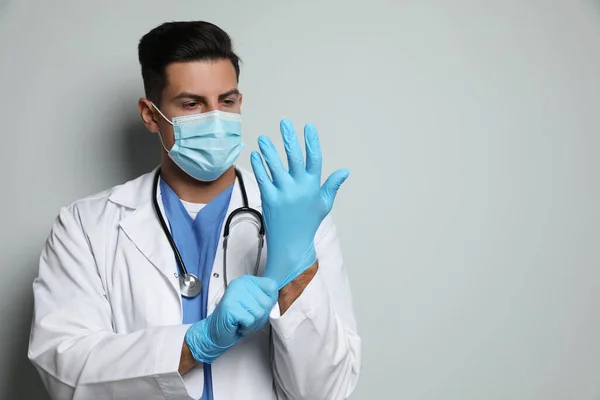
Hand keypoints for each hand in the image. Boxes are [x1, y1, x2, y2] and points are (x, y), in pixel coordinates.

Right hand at [185, 275, 277, 363]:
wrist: (215, 331)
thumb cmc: (237, 319)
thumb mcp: (254, 304)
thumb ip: (265, 298)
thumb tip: (279, 299)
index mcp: (248, 280)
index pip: (272, 286)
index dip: (270, 301)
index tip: (259, 307)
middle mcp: (241, 283)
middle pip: (267, 303)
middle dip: (261, 316)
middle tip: (247, 317)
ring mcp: (235, 294)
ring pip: (260, 313)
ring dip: (253, 323)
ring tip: (242, 321)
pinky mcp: (230, 307)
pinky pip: (250, 320)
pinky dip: (246, 328)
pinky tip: (238, 324)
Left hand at [250, 119, 348, 288]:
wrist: (291, 244)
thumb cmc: (308, 223)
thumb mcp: (323, 204)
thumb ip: (331, 185)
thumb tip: (345, 171)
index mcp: (313, 186)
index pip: (314, 159)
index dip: (311, 142)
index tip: (308, 127)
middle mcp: (299, 188)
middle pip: (294, 158)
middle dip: (289, 138)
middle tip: (284, 123)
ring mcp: (283, 193)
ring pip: (275, 166)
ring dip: (268, 150)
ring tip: (263, 138)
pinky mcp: (269, 199)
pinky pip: (263, 178)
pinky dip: (258, 166)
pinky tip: (255, 155)